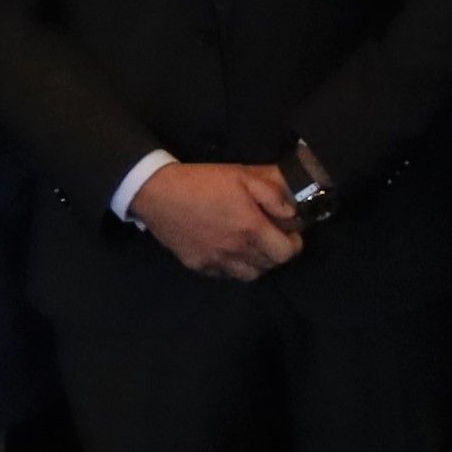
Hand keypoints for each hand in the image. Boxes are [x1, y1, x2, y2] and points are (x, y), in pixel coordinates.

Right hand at [145, 160, 305, 279]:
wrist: (158, 193)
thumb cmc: (203, 182)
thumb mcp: (243, 176)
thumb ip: (272, 195)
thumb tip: (292, 214)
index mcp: (250, 228)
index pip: (285, 253)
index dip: (294, 245)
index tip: (291, 234)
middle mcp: (235, 250)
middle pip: (270, 265)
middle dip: (277, 252)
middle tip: (272, 238)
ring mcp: (215, 261)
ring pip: (249, 275)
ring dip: (257, 263)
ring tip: (253, 246)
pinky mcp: (198, 266)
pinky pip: (224, 275)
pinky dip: (233, 267)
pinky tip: (230, 251)